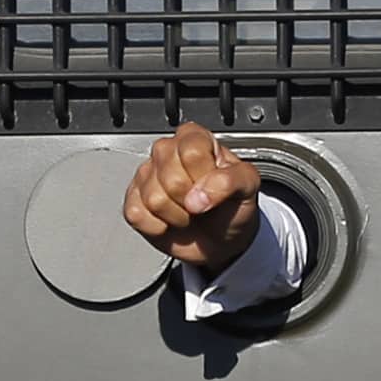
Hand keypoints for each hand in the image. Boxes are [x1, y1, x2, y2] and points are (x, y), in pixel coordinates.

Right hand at [122, 123, 260, 271]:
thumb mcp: (248, 187)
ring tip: (187, 213)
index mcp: (196, 139)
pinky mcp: (132, 199)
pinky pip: (137, 214)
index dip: (204, 176)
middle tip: (201, 204)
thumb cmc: (232, 208)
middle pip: (170, 178)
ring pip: (154, 199)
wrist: (220, 241)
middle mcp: (168, 152)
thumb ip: (230, 181)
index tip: (213, 186)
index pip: (192, 151)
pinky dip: (157, 227)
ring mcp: (146, 175)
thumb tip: (197, 197)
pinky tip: (169, 220)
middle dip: (190, 201)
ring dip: (176, 216)